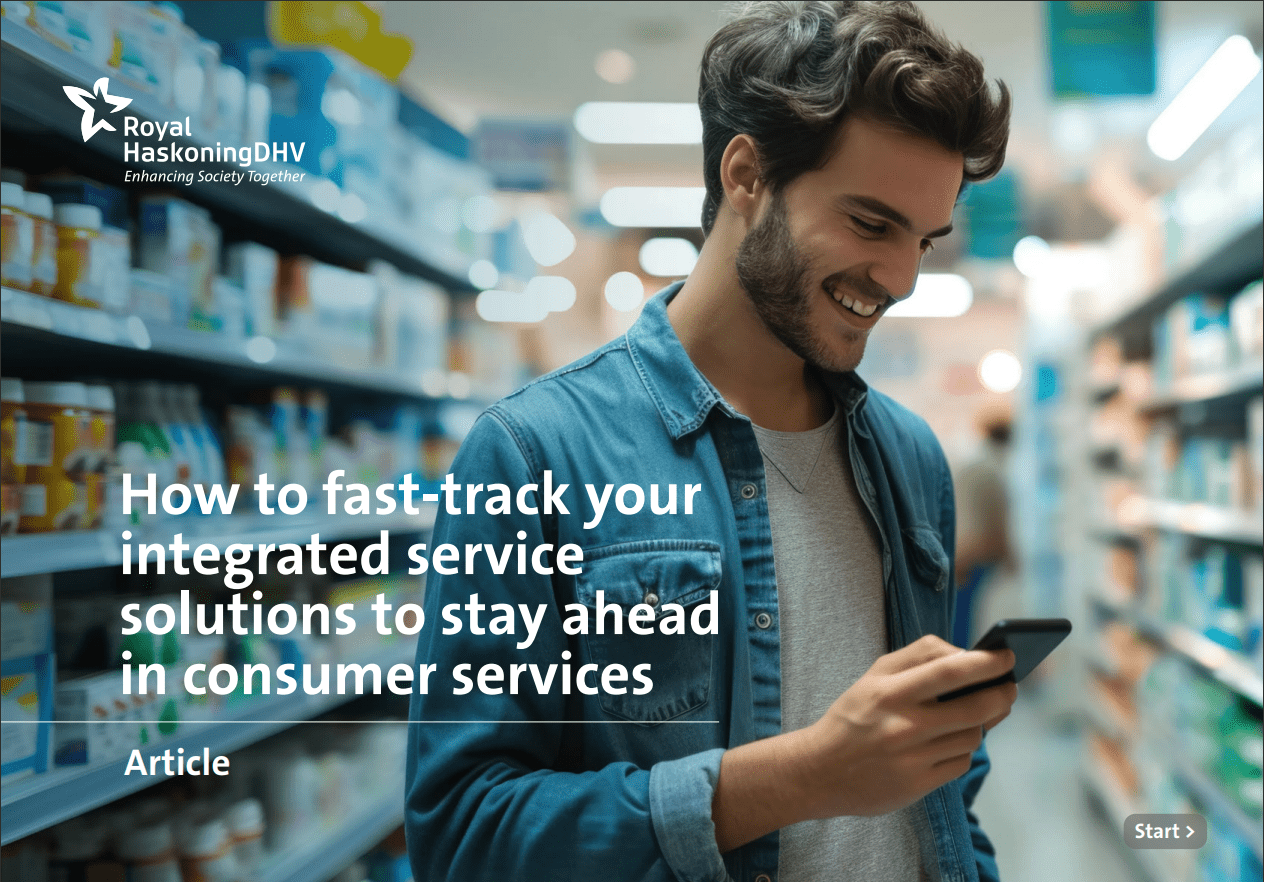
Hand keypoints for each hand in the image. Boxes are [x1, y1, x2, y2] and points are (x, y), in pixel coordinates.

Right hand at [796, 634, 1015, 818]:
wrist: (821, 770)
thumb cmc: (854, 715)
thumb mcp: (875, 675)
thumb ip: (918, 656)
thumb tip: (965, 654)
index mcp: (891, 691)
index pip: (951, 670)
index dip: (987, 662)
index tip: (1008, 656)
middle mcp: (905, 724)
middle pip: (976, 707)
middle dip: (1003, 694)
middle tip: (1010, 687)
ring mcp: (913, 757)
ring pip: (973, 736)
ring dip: (982, 723)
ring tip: (975, 714)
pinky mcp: (918, 785)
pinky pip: (960, 762)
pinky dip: (963, 749)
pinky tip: (952, 741)